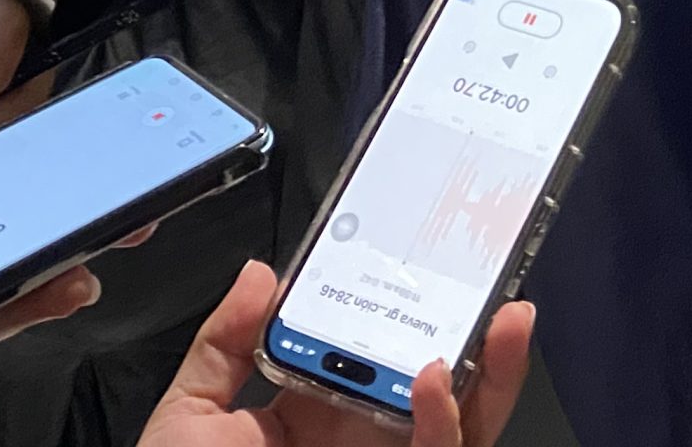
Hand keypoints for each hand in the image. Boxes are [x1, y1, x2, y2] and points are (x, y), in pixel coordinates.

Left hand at [141, 262, 533, 446]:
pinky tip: (434, 381)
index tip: (425, 262)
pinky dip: (446, 422)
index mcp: (317, 416)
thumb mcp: (190, 416)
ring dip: (494, 373)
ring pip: (463, 425)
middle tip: (495, 284)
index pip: (379, 355)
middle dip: (479, 335)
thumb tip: (262, 275)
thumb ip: (224, 343)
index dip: (410, 310)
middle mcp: (362, 443)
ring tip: (501, 321)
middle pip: (443, 387)